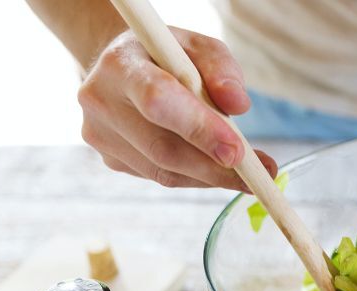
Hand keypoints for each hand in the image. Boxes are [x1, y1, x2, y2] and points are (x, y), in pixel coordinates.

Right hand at [78, 27, 276, 189]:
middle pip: (161, 148)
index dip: (199, 129)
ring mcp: (100, 136)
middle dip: (213, 167)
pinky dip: (195, 177)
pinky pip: (161, 178)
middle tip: (256, 175)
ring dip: (209, 177)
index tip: (237, 152)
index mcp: (120, 64)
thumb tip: (238, 104)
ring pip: (163, 172)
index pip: (158, 101)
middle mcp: (100, 101)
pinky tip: (214, 167)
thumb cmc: (166, 55)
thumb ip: (221, 69)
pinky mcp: (110, 159)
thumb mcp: (198, 47)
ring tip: (247, 174)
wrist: (123, 67)